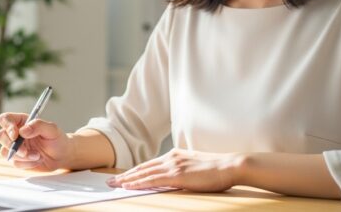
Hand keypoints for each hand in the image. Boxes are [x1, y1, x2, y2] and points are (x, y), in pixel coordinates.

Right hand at [0, 112, 70, 171]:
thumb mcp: (52, 129)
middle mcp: (16, 133)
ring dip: (21, 156)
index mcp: (22, 122)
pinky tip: (37, 160)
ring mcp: (15, 147)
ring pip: (5, 151)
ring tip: (38, 155)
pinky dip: (26, 163)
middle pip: (1, 136)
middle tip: (25, 151)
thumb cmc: (57, 139)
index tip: (16, 135)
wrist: (62, 156)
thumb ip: (38, 126)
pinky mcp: (18, 159)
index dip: (7, 126)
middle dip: (12, 145)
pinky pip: (14, 163)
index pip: (5, 119)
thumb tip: (22, 131)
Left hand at [106, 148, 244, 191]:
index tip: (123, 177)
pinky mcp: (176, 174)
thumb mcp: (195, 168)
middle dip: (126, 175)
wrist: (230, 166)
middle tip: (111, 181)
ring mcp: (173, 165)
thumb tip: (173, 179)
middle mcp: (171, 157)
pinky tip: (128, 186)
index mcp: (175, 155)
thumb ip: (182, 171)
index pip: (150, 165)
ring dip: (127, 179)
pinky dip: (138, 182)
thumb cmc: (217, 170)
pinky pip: (152, 179)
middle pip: (143, 167)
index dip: (135, 171)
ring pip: (144, 173)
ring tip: (115, 184)